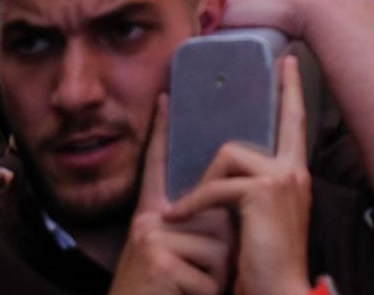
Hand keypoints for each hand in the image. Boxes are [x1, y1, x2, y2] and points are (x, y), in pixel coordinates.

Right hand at [109, 95, 235, 294]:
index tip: (165, 98)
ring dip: (215, 278)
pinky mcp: (161, 261)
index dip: (162, 132)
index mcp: (152, 217)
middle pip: (213, 212)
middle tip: (197, 276)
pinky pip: (212, 273)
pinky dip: (207, 294)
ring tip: (188, 291)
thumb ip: (191, 230)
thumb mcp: (170, 258)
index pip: (159, 167)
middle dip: (220, 251)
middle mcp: (149, 221)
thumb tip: (224, 213)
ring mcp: (153, 238)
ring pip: (220, 246)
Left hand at [173, 56, 313, 294]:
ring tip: (188, 213)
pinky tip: (179, 217)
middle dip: (219, 156)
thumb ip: (255, 190)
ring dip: (202, 186)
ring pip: (228, 156)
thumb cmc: (268, 262)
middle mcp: (293, 170)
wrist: (281, 290)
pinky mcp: (261, 191)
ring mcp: (280, 178)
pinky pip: (216, 185)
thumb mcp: (264, 218)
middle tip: (207, 161)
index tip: (287, 62)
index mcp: (296, 175)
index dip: (290, 91)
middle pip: (249, 137)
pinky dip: (193, 203)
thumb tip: (228, 173)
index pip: (295, 123)